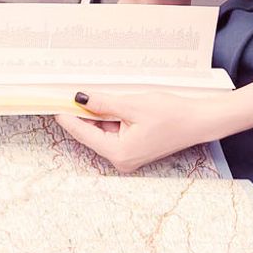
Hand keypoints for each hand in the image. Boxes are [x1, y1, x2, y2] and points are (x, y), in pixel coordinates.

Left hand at [52, 87, 237, 172]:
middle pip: (92, 133)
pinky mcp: (134, 149)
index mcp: (118, 153)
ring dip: (98, 114)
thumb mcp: (132, 104)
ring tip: (92, 94)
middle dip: (83, 113)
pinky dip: (110, 118)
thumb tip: (79, 100)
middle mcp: (121, 159)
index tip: (52, 103)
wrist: (199, 121)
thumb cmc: (171, 114)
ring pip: (103, 131)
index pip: (83, 133)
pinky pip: (115, 132)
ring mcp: (128, 156)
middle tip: (67, 93)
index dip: (67, 117)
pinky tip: (109, 103)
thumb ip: (104, 103)